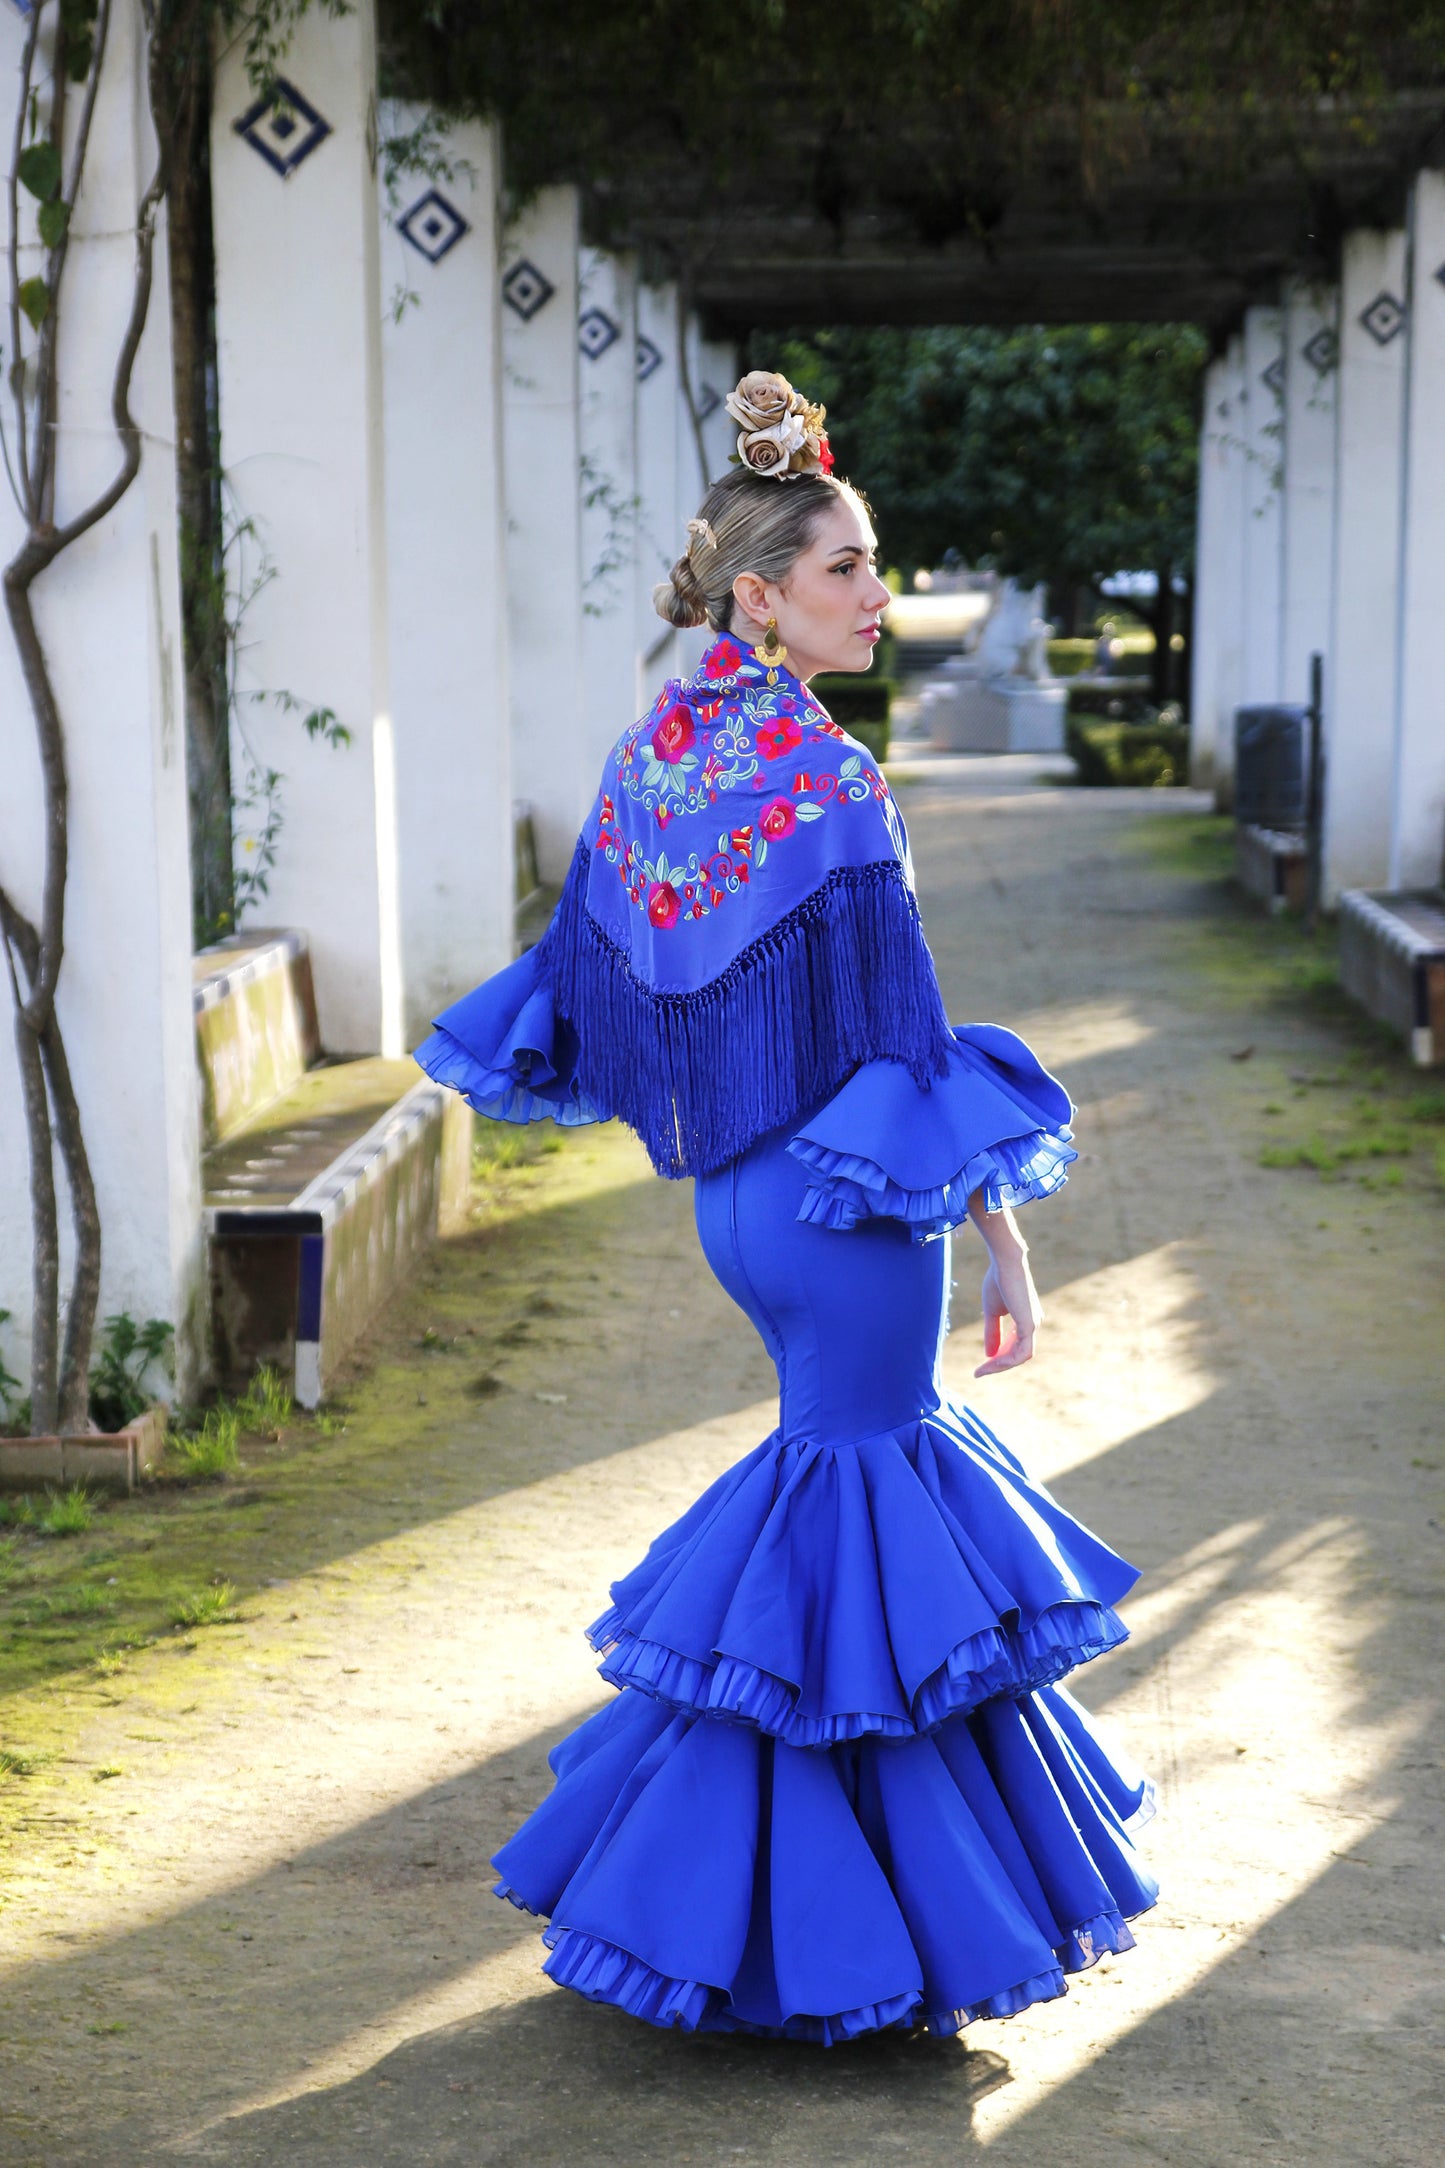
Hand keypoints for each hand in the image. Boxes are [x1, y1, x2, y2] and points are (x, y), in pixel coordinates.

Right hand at [969, 1204, 1042, 1377]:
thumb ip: (992, 1332)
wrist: (1005, 1262)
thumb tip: (989, 1355)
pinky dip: (1006, 1360)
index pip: (1016, 1347)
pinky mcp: (1029, 1324)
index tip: (981, 1366)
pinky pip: (1021, 1352)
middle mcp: (1033, 1324)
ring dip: (1001, 1366)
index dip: (999, 1358)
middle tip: (979, 1372)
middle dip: (998, 1365)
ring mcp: (1033, 1325)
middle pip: (1018, 1355)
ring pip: (1020, 1357)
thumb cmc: (998, 1281)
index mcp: (1027, 1319)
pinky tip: (991, 1362)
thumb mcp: (992, 1311)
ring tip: (983, 1370)